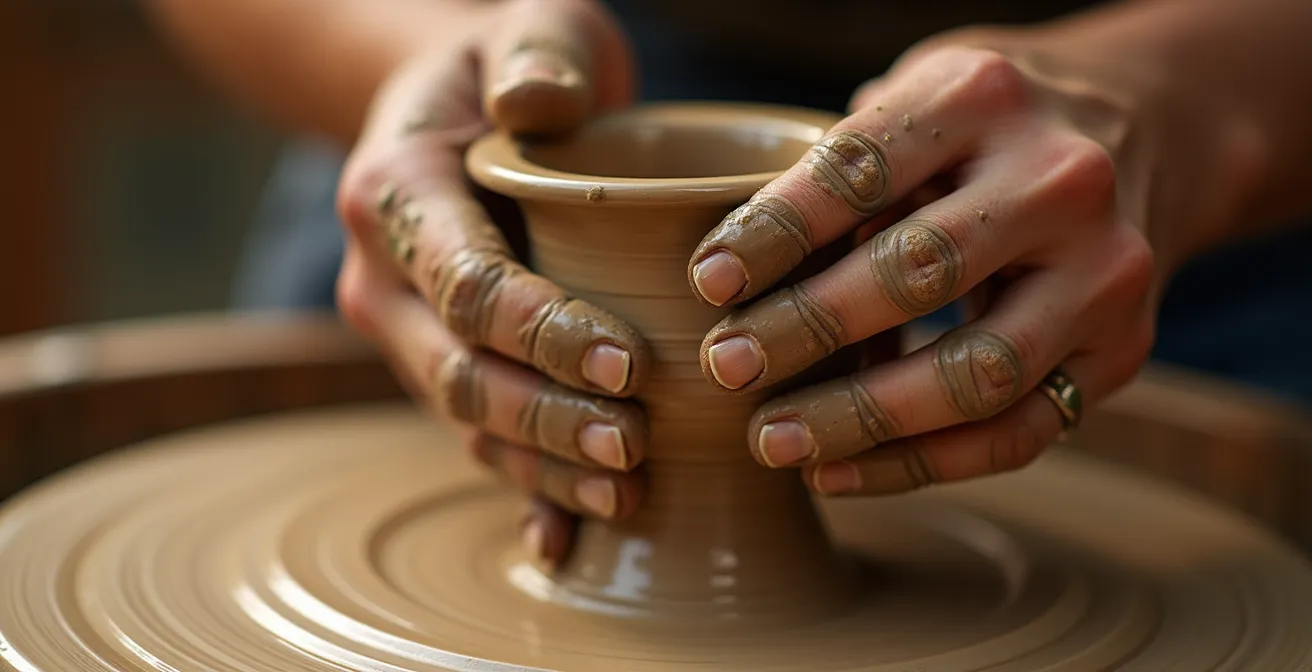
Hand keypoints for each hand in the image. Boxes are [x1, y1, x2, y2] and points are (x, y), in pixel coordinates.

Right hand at [335, 0, 644, 562]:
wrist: (466, 106)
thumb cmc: (512, 59)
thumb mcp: (531, 25)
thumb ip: (538, 53)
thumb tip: (543, 102)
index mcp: (395, 194)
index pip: (466, 284)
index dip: (542, 333)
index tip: (629, 362)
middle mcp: (385, 277)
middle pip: (459, 372)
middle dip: (546, 417)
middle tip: (632, 446)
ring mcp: (409, 331)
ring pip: (468, 418)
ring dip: (542, 463)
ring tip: (625, 489)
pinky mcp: (446, 361)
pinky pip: (479, 434)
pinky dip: (525, 485)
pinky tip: (569, 537)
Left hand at [687, 40, 1157, 495]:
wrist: (1145, 127)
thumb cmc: (981, 128)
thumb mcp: (914, 107)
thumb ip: (840, 177)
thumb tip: (733, 283)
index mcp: (985, 97)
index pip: (861, 170)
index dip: (777, 232)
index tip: (707, 282)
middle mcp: (1059, 180)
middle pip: (917, 273)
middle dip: (806, 329)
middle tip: (724, 366)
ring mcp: (1103, 272)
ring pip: (975, 373)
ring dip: (859, 418)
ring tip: (771, 441)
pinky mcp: (1121, 350)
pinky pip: (1014, 434)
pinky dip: (918, 465)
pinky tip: (835, 473)